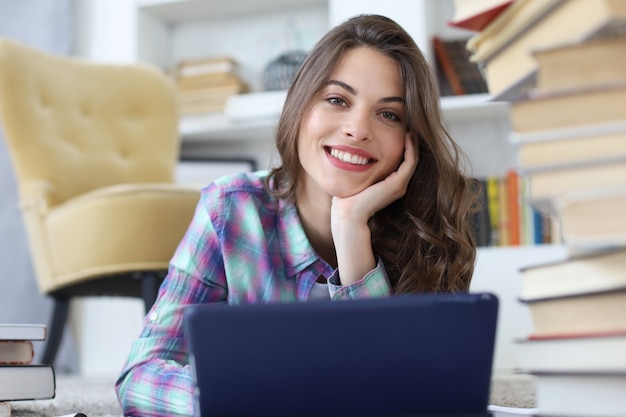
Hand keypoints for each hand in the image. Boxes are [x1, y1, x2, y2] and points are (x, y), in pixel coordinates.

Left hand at [330, 133, 417, 284]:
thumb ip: (361, 167)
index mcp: (390, 184)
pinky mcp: (398, 183)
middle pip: (410, 159)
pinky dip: (411, 148)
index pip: (402, 161)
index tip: (399, 129)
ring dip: (413, 142)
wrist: (348, 214)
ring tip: (410, 127)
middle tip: (409, 125)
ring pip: (413, 158)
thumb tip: (353, 151)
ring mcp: (400, 185)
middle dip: (410, 142)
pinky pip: (410, 161)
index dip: (403, 145)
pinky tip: (407, 135)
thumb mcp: (357, 177)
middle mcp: (398, 185)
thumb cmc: (348, 197)